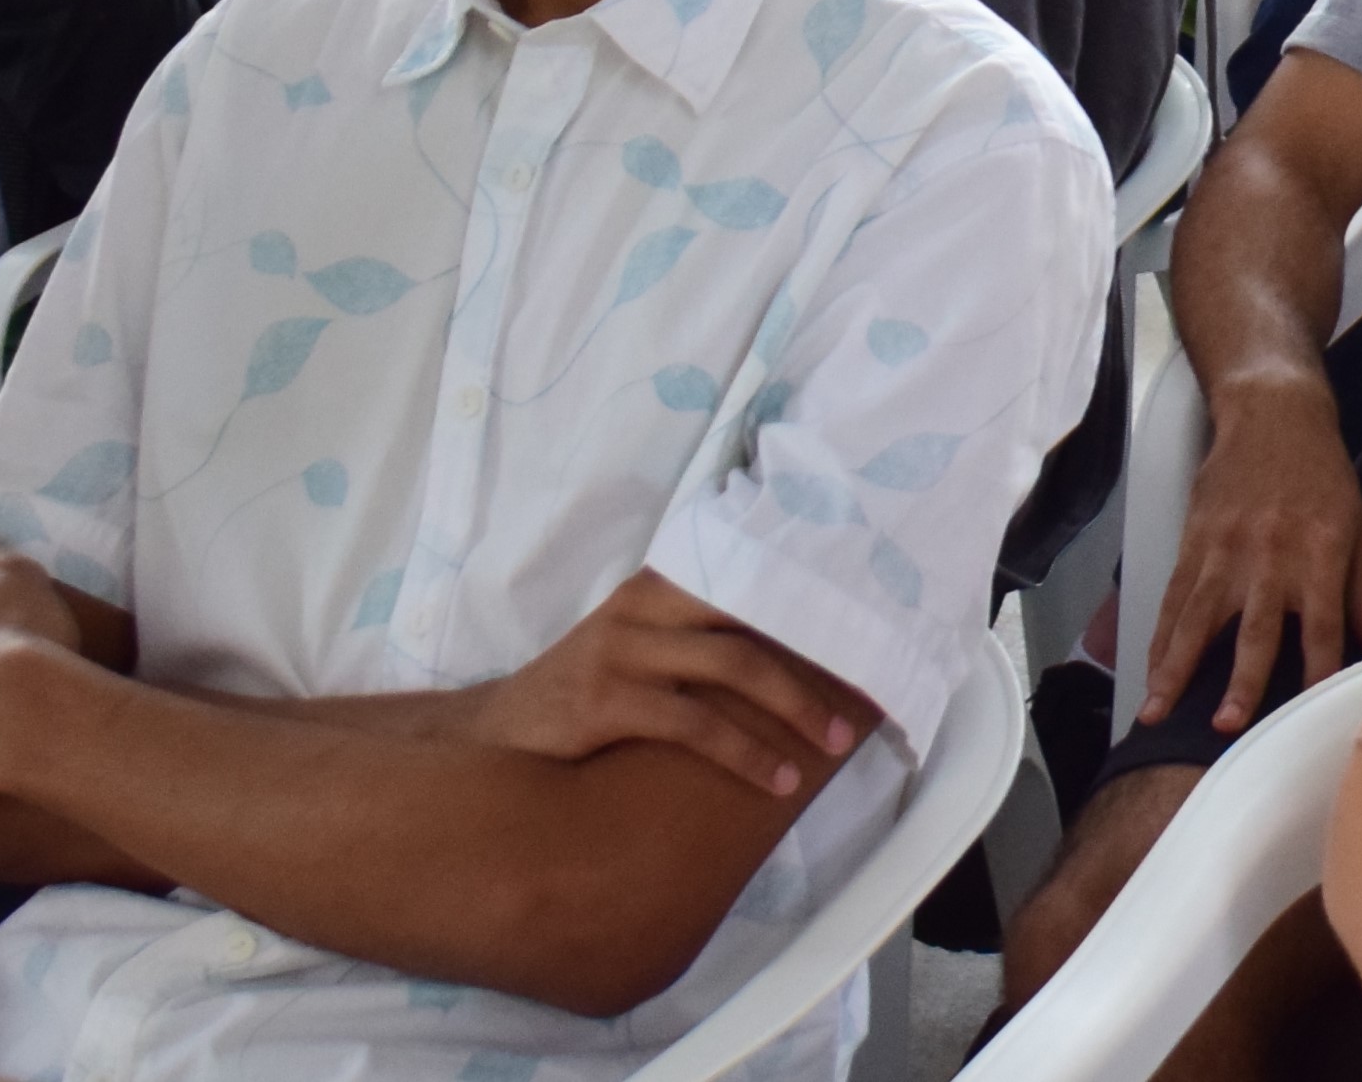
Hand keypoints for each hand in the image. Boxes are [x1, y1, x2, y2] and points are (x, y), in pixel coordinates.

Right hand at [474, 574, 870, 798]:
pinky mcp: (605, 699)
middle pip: (756, 618)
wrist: (491, 737)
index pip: (751, 579)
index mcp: (659, 586)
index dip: (813, 604)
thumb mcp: (639, 653)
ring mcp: (623, 649)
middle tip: (862, 704)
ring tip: (830, 748)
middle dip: (819, 661)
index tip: (869, 633)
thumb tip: (791, 663)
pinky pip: (696, 724)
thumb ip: (698, 643)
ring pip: (735, 665)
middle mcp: (644, 605)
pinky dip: (745, 754)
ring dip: (794, 709)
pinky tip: (774, 782)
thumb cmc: (582, 699)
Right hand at [1142, 382, 1361, 733]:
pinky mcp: (1195, 542)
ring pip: (1198, 618)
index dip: (1319, 670)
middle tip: (1225, 724)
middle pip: (1256, 628)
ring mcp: (1227, 550)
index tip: (1309, 713)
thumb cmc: (1323, 476)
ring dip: (1176, 669)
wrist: (1272, 414)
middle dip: (1241, 679)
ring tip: (1156, 713)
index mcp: (1321, 553)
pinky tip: (1149, 673)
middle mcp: (1272, 555)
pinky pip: (1174, 598)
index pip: (1323, 624)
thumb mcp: (1358, 528)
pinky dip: (1160, 638)